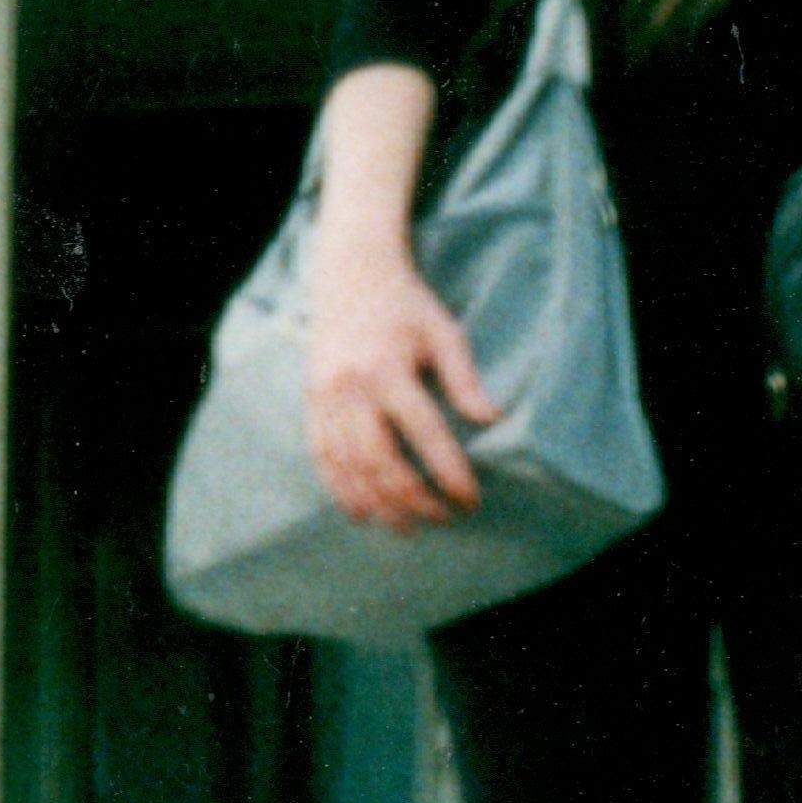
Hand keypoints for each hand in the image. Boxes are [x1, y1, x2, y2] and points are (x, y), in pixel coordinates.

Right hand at [301, 235, 491, 528]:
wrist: (348, 274)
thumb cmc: (405, 305)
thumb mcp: (444, 332)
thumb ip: (465, 379)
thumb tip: (492, 420)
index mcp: (388, 371)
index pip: (425, 436)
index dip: (448, 473)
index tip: (470, 498)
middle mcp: (350, 389)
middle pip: (381, 461)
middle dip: (413, 499)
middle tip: (443, 519)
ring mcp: (324, 398)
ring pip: (347, 466)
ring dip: (377, 504)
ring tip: (407, 527)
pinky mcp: (309, 402)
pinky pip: (321, 456)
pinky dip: (340, 488)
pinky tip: (361, 512)